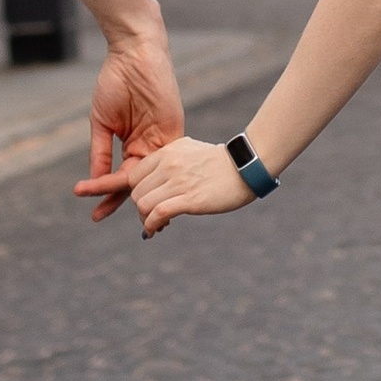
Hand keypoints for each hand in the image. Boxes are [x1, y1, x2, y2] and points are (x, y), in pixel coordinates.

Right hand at [73, 19, 182, 222]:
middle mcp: (149, 147)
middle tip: (115, 223)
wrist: (134, 54)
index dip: (108, 196)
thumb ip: (101, 152)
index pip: (122, 177)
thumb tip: (95, 180)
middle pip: (138, 183)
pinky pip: (162, 162)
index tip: (95, 216)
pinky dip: (155, 179)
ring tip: (142, 222)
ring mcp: (162, 142)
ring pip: (152, 178)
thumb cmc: (116, 82)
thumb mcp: (103, 121)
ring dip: (144, 198)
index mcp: (132, 144)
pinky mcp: (173, 133)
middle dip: (126, 204)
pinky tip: (152, 197)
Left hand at [116, 134, 257, 238]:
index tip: (146, 202)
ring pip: (143, 204)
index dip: (137, 192)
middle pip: (136, 192)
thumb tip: (158, 175)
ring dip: (145, 219)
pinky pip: (158, 214)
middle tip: (151, 217)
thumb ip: (170, 159)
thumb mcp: (189, 150)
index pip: (134, 175)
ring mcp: (178, 182)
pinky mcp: (190, 199)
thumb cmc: (220, 162)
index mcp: (167, 152)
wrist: (246, 166)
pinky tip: (155, 230)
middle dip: (140, 208)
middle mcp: (168, 165)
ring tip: (154, 225)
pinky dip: (151, 225)